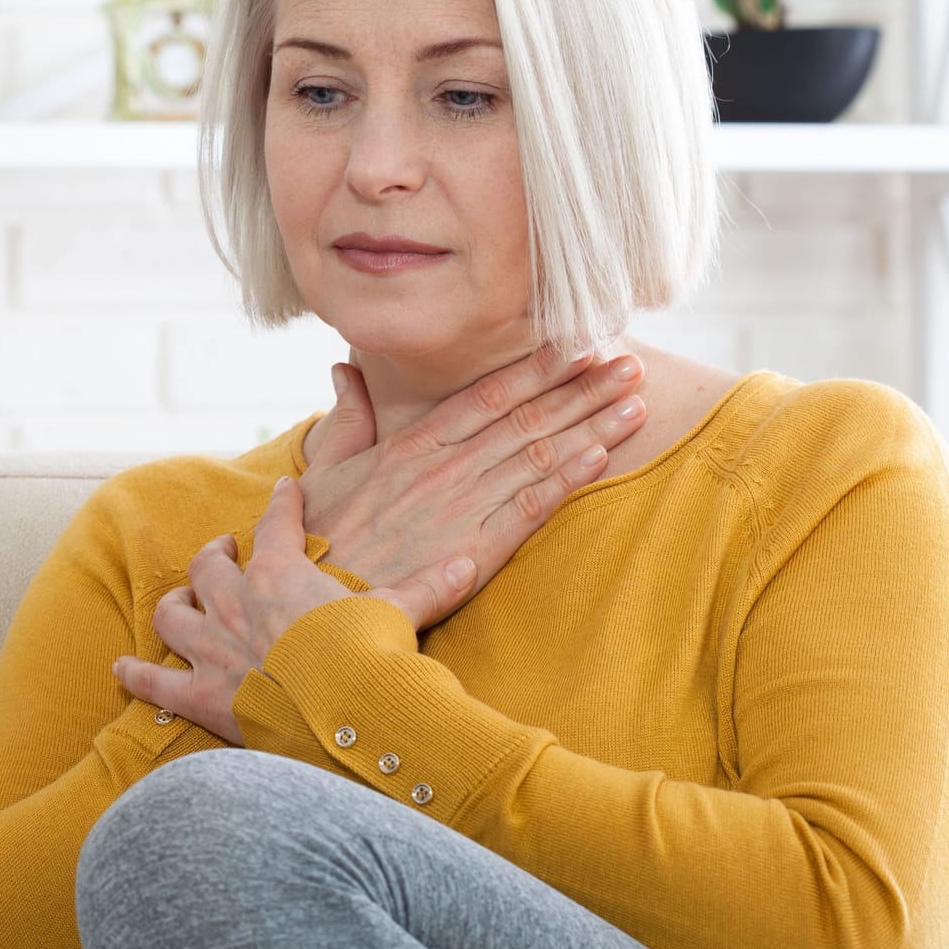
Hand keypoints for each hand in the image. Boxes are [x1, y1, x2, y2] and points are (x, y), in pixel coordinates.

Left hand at [112, 473, 480, 745]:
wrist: (342, 719)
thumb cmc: (370, 660)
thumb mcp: (400, 614)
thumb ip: (428, 587)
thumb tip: (472, 560)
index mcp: (281, 574)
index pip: (278, 523)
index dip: (282, 503)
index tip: (285, 489)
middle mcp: (237, 603)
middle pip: (209, 565)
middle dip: (215, 555)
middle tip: (224, 552)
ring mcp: (212, 649)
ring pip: (174, 612)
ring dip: (177, 603)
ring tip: (184, 600)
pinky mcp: (199, 697)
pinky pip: (153, 683)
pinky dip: (135, 677)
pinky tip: (122, 671)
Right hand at [299, 343, 647, 611]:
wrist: (312, 603)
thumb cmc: (314, 538)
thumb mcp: (323, 469)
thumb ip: (346, 417)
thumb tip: (345, 370)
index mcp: (410, 445)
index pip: (485, 395)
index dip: (535, 368)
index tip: (576, 344)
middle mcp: (442, 468)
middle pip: (525, 418)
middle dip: (581, 388)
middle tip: (629, 362)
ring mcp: (460, 509)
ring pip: (538, 456)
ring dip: (591, 425)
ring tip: (636, 400)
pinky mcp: (472, 553)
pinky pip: (529, 509)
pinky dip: (568, 480)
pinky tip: (603, 456)